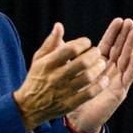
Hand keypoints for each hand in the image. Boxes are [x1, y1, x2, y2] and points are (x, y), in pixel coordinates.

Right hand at [13, 19, 132, 132]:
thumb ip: (51, 42)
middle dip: (94, 54)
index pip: (70, 49)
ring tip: (102, 64)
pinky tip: (103, 80)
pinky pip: (89, 94)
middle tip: (97, 52)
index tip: (87, 42)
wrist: (29, 106)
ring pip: (87, 78)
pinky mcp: (70, 104)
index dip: (82, 43)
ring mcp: (63, 91)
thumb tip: (59, 25)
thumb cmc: (37, 77)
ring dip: (99, 69)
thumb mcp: (39, 58)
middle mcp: (56, 77)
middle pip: (82, 63)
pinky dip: (99, 86)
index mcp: (48, 64)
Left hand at [64, 18, 132, 132]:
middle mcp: (110, 70)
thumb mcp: (64, 70)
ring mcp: (117, 80)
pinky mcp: (120, 90)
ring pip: (126, 59)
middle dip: (125, 36)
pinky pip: (128, 76)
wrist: (76, 119)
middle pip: (120, 49)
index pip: (108, 45)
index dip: (113, 33)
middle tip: (130, 22)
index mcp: (99, 64)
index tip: (118, 20)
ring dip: (131, 46)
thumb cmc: (72, 96)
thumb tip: (58, 27)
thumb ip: (62, 50)